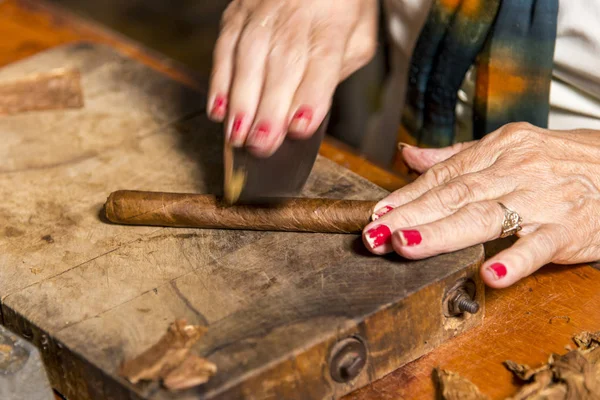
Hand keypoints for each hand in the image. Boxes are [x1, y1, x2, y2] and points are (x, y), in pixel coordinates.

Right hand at [208, 0, 377, 156]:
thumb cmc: (338, 7)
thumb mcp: (357, 36)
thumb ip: (337, 71)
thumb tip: (306, 111)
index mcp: (332, 22)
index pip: (322, 60)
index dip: (310, 96)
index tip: (299, 128)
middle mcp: (297, 13)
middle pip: (282, 63)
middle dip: (270, 109)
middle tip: (262, 145)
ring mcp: (263, 10)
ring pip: (249, 56)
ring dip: (241, 101)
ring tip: (237, 136)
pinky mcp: (238, 10)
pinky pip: (225, 46)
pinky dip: (219, 81)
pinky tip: (218, 109)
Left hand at [363, 123, 599, 287]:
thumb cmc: (561, 162)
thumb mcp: (510, 148)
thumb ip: (456, 156)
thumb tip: (408, 156)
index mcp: (499, 149)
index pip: (443, 176)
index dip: (406, 196)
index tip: (376, 214)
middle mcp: (517, 170)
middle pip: (455, 195)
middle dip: (410, 216)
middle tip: (374, 236)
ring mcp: (543, 200)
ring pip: (486, 217)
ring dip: (442, 233)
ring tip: (407, 246)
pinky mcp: (570, 228)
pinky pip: (540, 246)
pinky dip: (515, 260)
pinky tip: (490, 275)